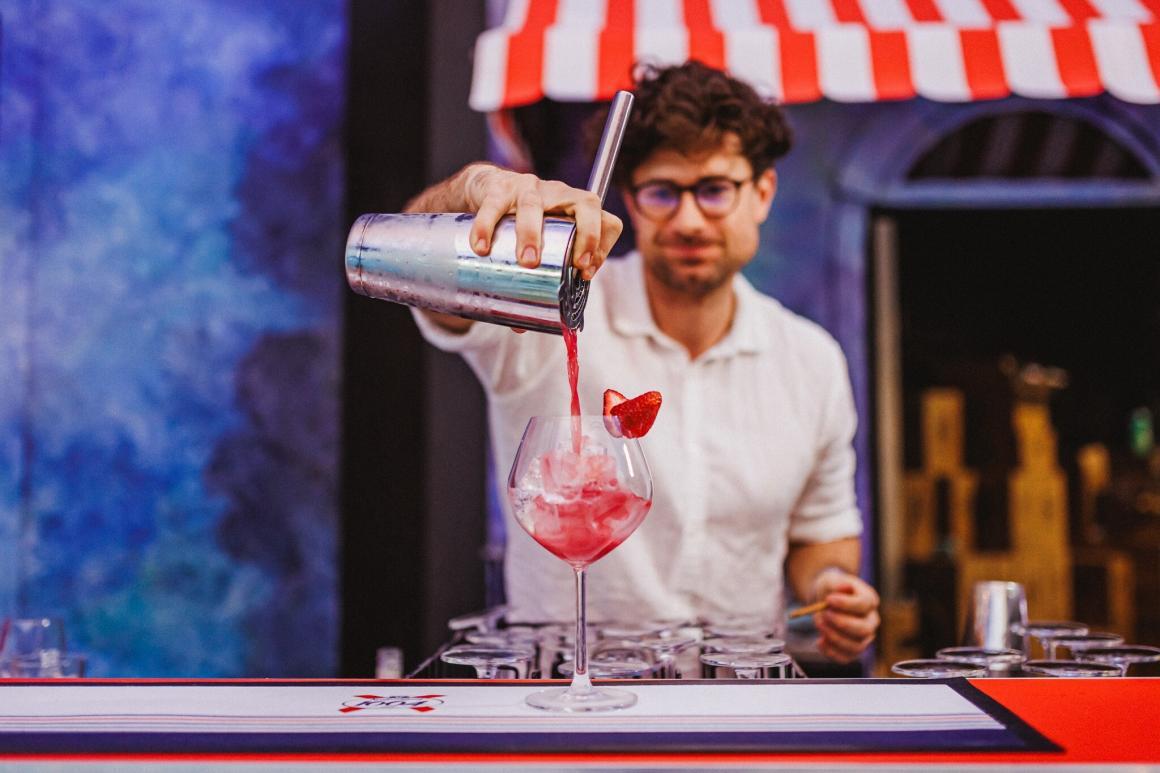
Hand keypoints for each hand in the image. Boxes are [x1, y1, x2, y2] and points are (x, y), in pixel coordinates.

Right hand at [462, 164, 622, 280]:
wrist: (488, 188)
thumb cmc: (521, 221)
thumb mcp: (539, 242)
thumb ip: (536, 278)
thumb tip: (523, 324)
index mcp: (576, 210)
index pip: (606, 221)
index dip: (603, 247)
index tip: (585, 272)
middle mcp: (560, 195)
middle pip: (586, 204)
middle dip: (586, 236)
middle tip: (574, 267)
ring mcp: (529, 188)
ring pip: (534, 205)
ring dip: (531, 234)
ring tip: (526, 262)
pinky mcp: (498, 188)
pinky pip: (493, 205)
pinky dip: (486, 227)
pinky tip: (481, 249)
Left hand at [811, 569, 879, 663]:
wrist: (826, 601)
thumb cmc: (832, 590)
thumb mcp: (832, 581)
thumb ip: (838, 583)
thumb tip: (845, 587)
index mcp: (869, 600)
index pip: (864, 604)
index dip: (846, 603)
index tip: (829, 599)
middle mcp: (871, 621)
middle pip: (864, 629)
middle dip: (841, 623)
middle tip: (824, 614)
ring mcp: (864, 637)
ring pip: (856, 646)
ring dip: (834, 638)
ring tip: (819, 623)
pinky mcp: (852, 650)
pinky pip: (846, 658)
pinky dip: (831, 652)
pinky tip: (819, 641)